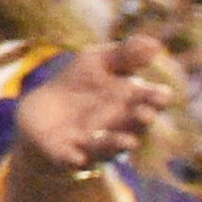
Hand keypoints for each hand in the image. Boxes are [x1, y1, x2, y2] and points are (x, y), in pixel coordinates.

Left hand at [18, 39, 180, 172]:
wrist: (42, 113)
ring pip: (109, 147)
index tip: (159, 93)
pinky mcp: (66, 154)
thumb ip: (123, 55)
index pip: (150, 102)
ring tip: (126, 141)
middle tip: (145, 113)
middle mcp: (119, 127)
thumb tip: (153, 43)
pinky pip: (72, 159)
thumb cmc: (79, 85)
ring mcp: (93, 143)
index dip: (156, 99)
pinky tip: (76, 157)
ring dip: (117, 143)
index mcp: (130, 103)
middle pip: (135, 126)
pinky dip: (75, 158)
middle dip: (141, 120)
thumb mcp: (97, 62)